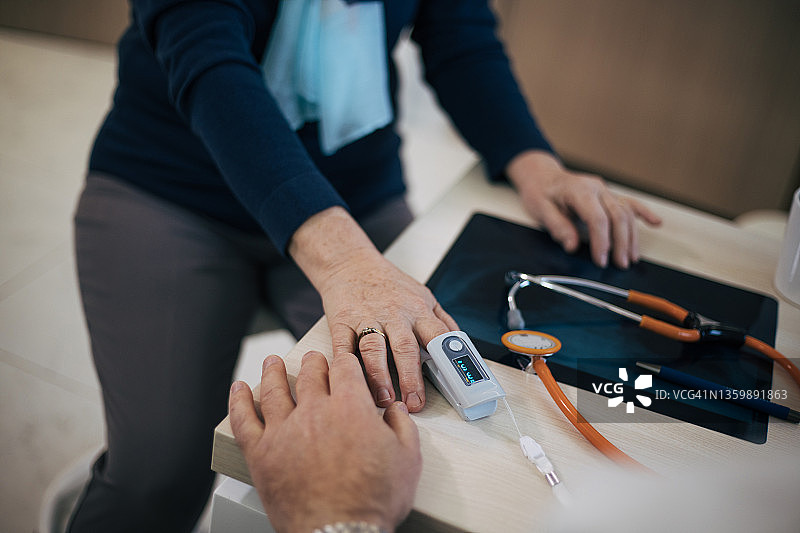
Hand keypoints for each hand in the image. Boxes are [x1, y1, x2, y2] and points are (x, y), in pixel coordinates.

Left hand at [229, 352, 421, 532]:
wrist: (339, 532)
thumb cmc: (374, 500)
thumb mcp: (407, 459)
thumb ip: (402, 427)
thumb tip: (396, 410)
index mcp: (350, 407)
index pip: (345, 369)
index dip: (345, 361)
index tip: (344, 360)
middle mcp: (314, 411)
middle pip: (311, 375)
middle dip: (314, 363)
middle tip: (313, 359)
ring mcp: (284, 430)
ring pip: (274, 389)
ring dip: (274, 372)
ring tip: (272, 362)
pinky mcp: (261, 453)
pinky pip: (244, 419)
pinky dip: (239, 401)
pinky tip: (239, 390)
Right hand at [289, 207, 458, 412]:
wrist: (350, 263)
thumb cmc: (388, 284)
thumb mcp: (423, 295)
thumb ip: (441, 321)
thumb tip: (460, 345)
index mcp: (418, 310)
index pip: (437, 336)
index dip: (446, 360)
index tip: (452, 383)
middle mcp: (394, 314)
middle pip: (405, 347)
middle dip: (411, 377)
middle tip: (414, 403)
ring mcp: (366, 318)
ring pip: (374, 348)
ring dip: (378, 375)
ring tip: (384, 398)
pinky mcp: (342, 322)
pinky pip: (343, 345)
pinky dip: (346, 363)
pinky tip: (350, 379)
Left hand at [507, 151, 661, 267]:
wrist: (542, 176)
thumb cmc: (540, 192)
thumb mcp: (540, 209)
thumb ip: (557, 226)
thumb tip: (571, 246)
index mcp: (578, 190)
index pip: (597, 218)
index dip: (601, 241)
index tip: (601, 260)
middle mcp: (596, 188)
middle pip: (617, 216)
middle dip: (621, 242)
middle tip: (620, 264)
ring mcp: (604, 190)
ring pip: (626, 212)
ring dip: (631, 236)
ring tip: (631, 257)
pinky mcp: (608, 195)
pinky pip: (629, 203)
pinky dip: (643, 213)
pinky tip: (655, 223)